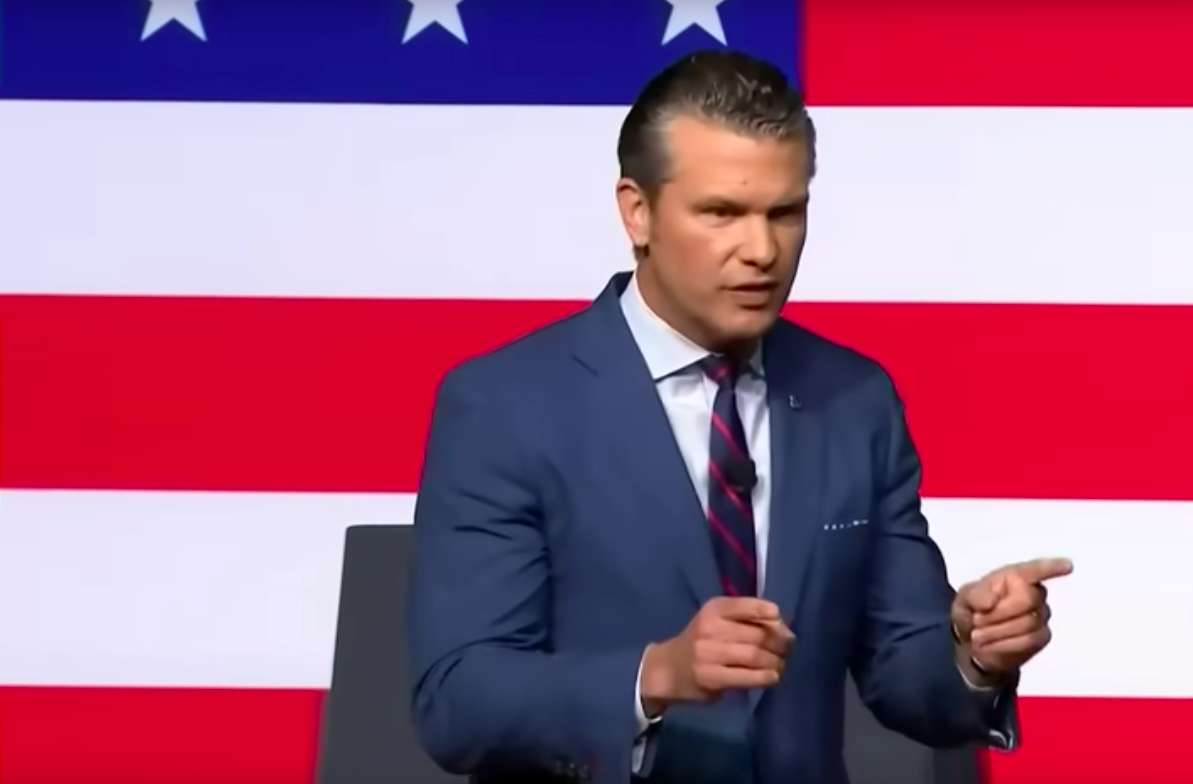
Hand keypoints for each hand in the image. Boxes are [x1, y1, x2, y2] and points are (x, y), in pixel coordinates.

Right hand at [639, 597, 793, 715]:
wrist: (667, 669)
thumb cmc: (700, 642)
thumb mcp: (716, 622)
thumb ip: (746, 621)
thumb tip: (786, 631)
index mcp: (713, 609)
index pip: (747, 606)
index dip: (769, 613)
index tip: (780, 621)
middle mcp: (710, 627)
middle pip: (758, 634)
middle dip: (779, 643)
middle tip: (787, 650)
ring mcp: (709, 653)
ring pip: (755, 655)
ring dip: (775, 662)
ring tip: (780, 665)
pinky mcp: (711, 677)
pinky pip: (747, 677)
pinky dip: (766, 677)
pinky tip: (772, 678)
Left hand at [952, 557, 1072, 679]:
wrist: (972, 641)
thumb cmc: (971, 610)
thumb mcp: (965, 598)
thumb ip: (976, 595)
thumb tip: (990, 602)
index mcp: (1013, 576)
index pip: (1035, 569)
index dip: (1052, 567)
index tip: (1067, 566)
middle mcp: (1033, 592)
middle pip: (1027, 599)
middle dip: (998, 613)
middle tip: (977, 619)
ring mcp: (1041, 615)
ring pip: (1027, 623)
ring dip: (997, 631)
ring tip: (979, 633)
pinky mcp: (1042, 636)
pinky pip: (1028, 641)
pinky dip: (1004, 644)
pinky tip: (990, 644)